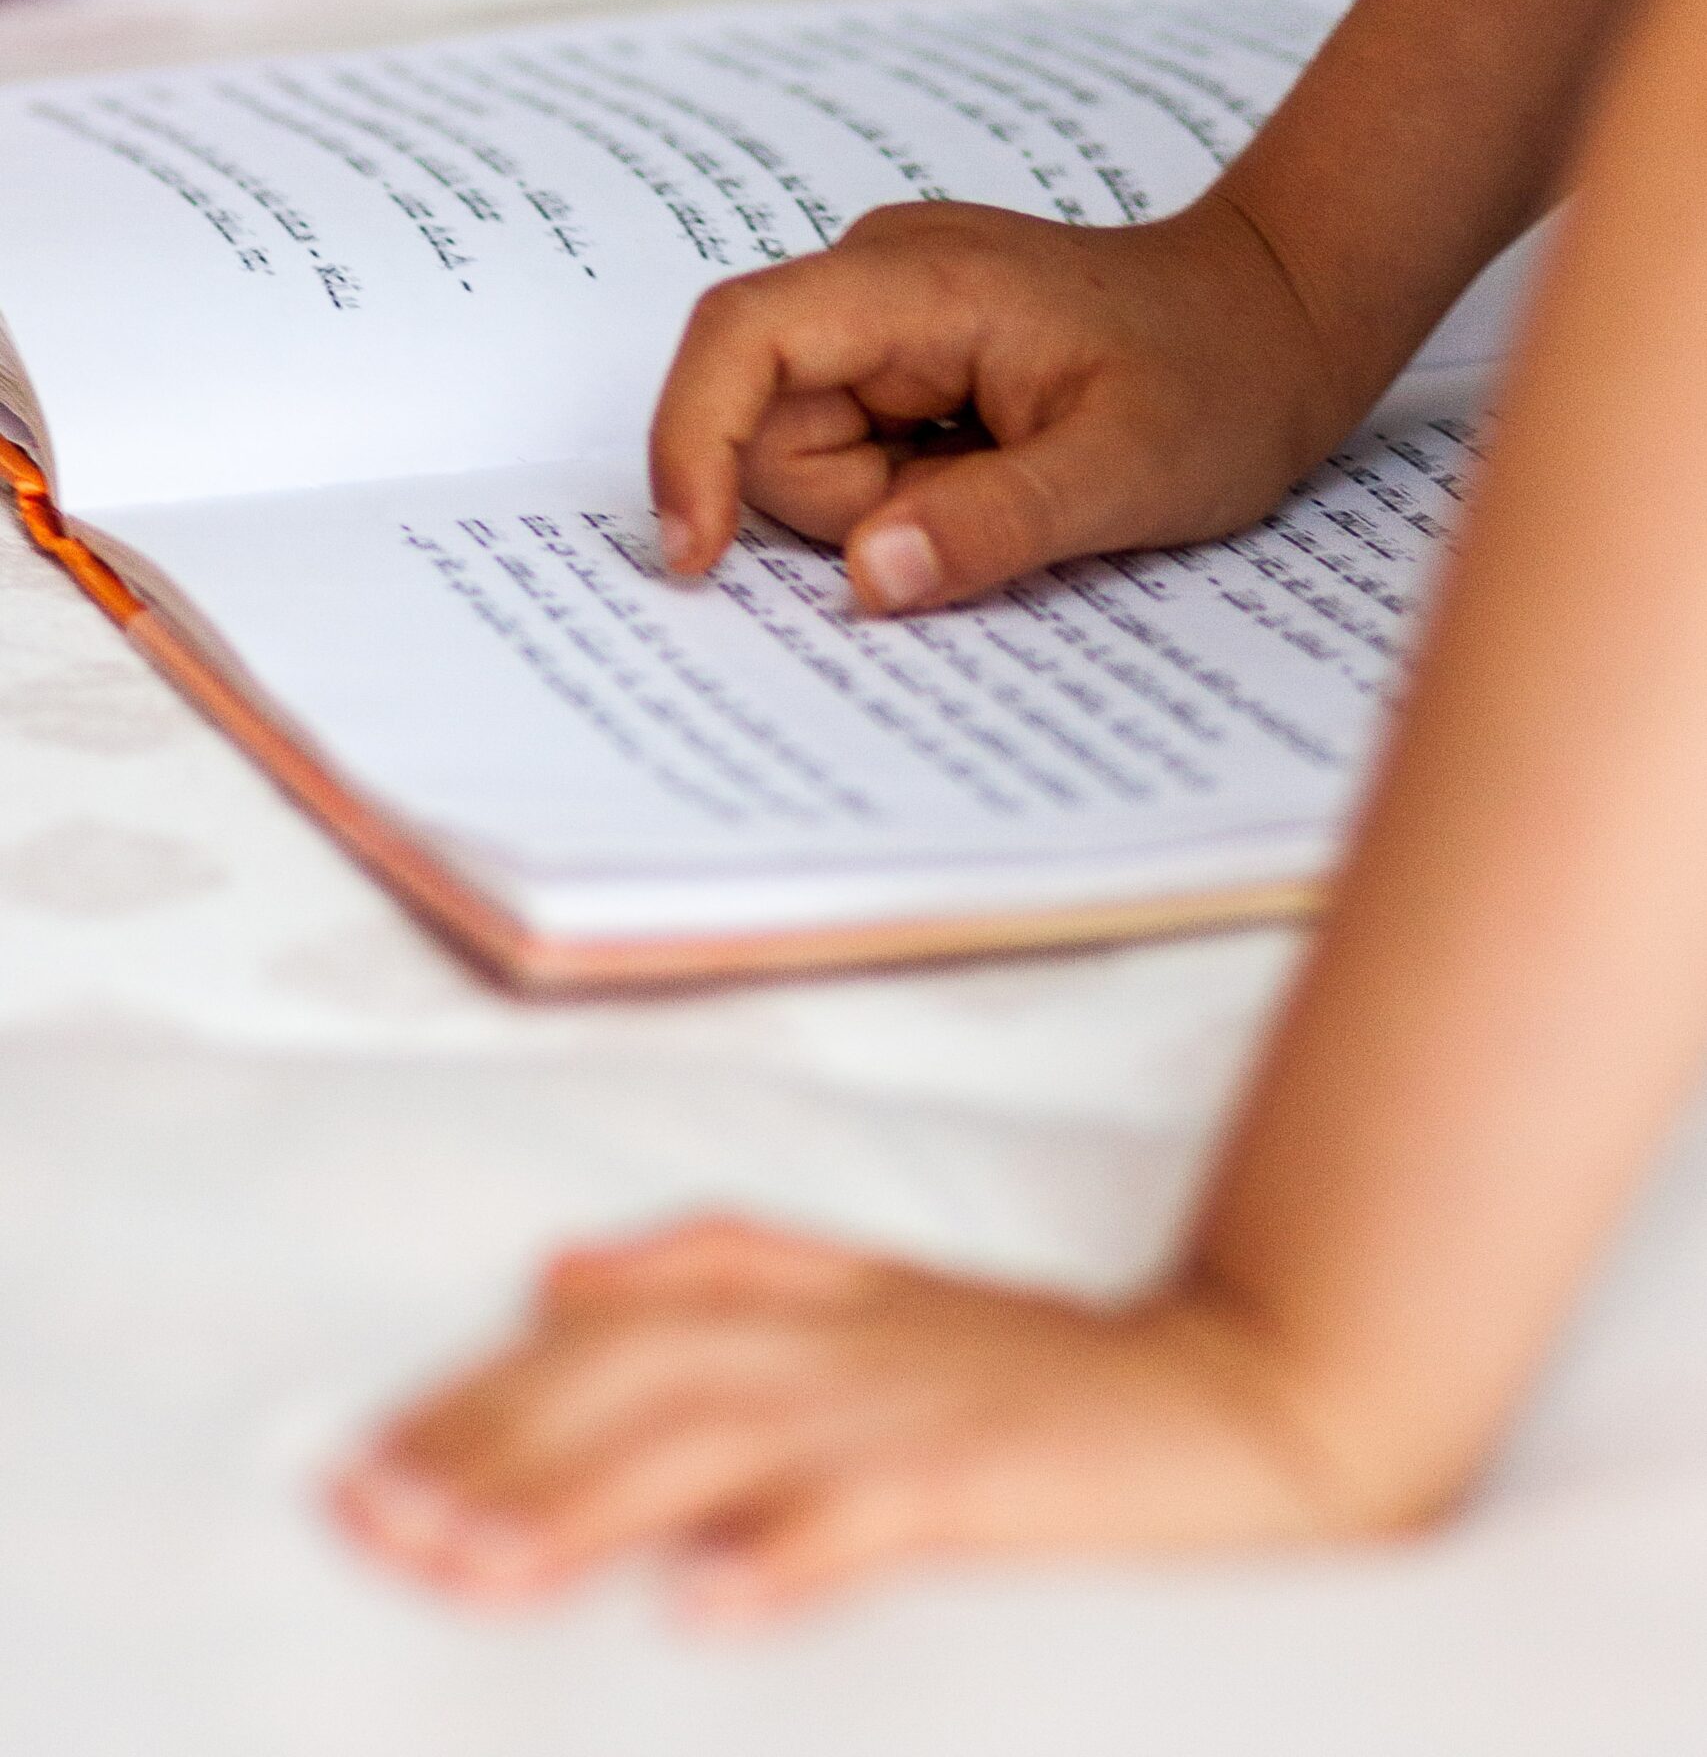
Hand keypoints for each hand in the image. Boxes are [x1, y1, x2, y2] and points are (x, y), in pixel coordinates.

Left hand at [328, 1215, 1383, 1622]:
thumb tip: (562, 1270)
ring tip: (472, 1569)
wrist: (1261, 1388)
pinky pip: (876, 1515)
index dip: (483, 1388)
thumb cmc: (1055, 1374)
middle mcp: (843, 1336)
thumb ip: (729, 1267)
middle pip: (632, 1377)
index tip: (369, 1461)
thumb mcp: (881, 1299)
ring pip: (717, 1438)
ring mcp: (919, 1403)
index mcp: (812, 1295)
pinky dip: (786, 1556)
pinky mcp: (997, 1479)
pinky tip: (700, 1611)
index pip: (610, 1326)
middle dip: (491, 1449)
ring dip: (584, 1501)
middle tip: (372, 1522)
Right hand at [649, 189, 1351, 613]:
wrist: (1278, 316)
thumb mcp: (1130, 473)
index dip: (693, 445)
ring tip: (1011, 481)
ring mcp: (885, 314)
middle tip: (991, 503)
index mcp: (918, 281)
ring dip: (891, 503)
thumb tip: (865, 579)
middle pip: (769, 422)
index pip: (741, 338)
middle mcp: (878, 278)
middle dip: (856, 505)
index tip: (697, 559)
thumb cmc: (1222, 377)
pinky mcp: (900, 351)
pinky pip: (851, 448)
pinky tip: (998, 468)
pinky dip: (908, 489)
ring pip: (806, 450)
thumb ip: (995, 524)